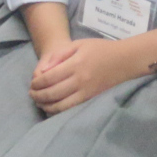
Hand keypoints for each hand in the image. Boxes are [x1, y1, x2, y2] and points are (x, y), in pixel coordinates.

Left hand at [28, 36, 155, 114]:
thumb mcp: (78, 44)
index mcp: (75, 64)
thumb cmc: (100, 49)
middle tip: (31, 94)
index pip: (49, 78)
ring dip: (46, 106)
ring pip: (61, 105)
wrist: (124, 60)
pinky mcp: (91, 99)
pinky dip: (59, 111)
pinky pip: (72, 109)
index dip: (37, 83)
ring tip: (39, 102)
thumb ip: (59, 55)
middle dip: (38, 96)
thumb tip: (43, 71)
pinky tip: (52, 108)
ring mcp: (86, 92)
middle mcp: (80, 81)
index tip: (32, 84)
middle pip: (52, 93)